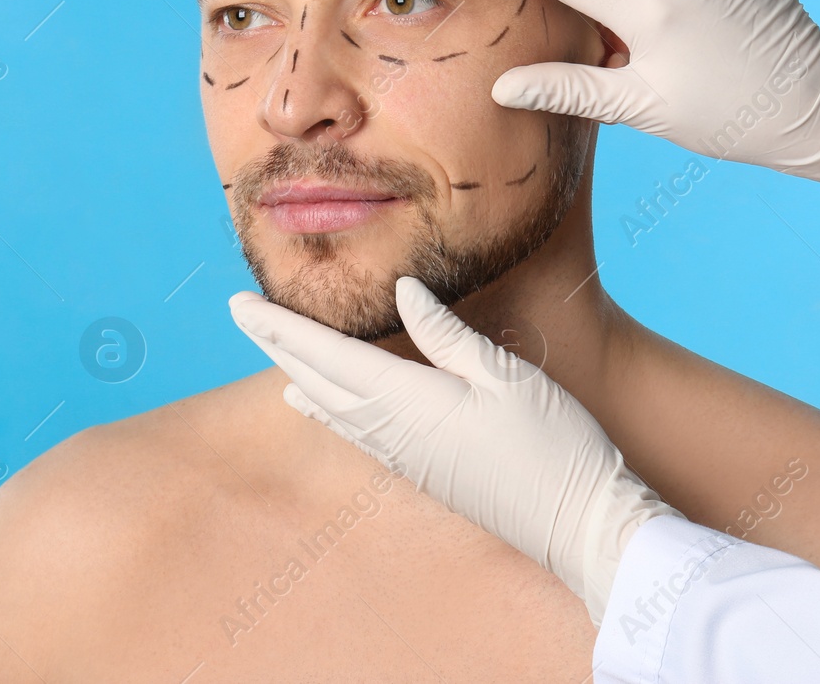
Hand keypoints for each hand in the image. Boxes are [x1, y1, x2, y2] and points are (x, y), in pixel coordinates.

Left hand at [228, 277, 679, 625]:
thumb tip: (402, 291)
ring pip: (333, 408)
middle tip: (239, 311)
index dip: (280, 327)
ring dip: (298, 373)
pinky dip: (328, 408)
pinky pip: (356, 431)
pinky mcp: (423, 470)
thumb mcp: (506, 376)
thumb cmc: (555, 446)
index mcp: (409, 401)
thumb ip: (446, 335)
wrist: (580, 527)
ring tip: (272, 350)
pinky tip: (319, 404)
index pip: (326, 355)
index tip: (240, 303)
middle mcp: (395, 432)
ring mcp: (406, 457)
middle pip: (318, 380)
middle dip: (276, 344)